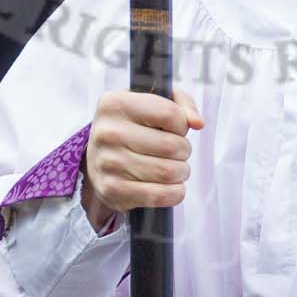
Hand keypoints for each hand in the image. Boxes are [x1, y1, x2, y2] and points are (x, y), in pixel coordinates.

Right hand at [81, 89, 203, 232]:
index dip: (182, 123)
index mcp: (115, 103)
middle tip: (178, 151)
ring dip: (181, 172)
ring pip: (167, 172)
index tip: (176, 128)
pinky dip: (175, 193)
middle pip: (171, 146)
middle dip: (184, 150)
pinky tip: (172, 187)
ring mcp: (107, 163)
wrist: (98, 157)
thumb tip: (198, 122)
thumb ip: (181, 103)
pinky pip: (158, 195)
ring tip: (175, 167)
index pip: (169, 114)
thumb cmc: (133, 126)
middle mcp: (107, 132)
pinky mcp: (111, 189)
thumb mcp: (152, 101)